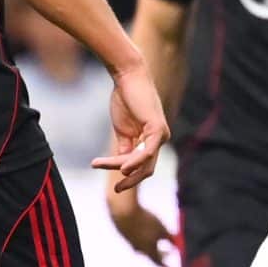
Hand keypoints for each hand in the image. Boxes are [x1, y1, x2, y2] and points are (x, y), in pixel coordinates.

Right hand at [95, 62, 169, 191]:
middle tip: (117, 190)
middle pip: (146, 168)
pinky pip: (147, 152)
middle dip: (131, 180)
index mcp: (151, 140)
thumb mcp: (123, 129)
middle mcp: (160, 139)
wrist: (127, 77)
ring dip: (124, 168)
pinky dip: (135, 161)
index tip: (109, 179)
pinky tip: (123, 168)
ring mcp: (161, 135)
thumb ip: (124, 148)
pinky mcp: (158, 129)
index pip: (139, 164)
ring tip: (106, 169)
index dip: (124, 173)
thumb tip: (122, 166)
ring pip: (144, 163)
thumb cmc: (124, 99)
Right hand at [111, 184, 174, 266]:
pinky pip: (138, 240)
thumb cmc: (145, 221)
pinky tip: (147, 231)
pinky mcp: (126, 234)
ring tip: (159, 241)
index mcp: (148, 250)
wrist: (124, 212)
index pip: (158, 262)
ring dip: (153, 246)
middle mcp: (138, 249)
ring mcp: (130, 242)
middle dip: (161, 254)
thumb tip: (179, 245)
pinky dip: (145, 239)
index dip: (165, 266)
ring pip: (144, 247)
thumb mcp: (162, 229)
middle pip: (151, 255)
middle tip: (169, 253)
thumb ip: (171, 239)